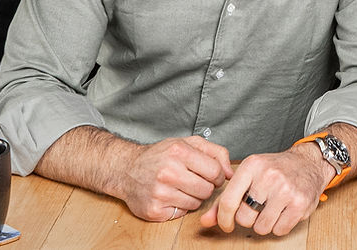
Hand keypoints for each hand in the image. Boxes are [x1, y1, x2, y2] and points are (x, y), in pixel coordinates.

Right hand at [116, 135, 231, 221]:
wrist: (127, 169)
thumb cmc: (160, 156)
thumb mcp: (187, 143)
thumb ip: (215, 152)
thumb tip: (230, 173)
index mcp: (179, 151)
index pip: (215, 171)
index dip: (216, 175)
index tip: (209, 175)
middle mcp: (168, 171)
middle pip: (207, 190)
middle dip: (204, 187)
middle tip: (193, 181)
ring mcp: (160, 192)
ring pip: (196, 203)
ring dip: (192, 197)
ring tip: (179, 187)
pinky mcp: (154, 210)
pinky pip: (181, 213)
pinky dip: (179, 207)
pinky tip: (170, 196)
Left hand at [200, 143, 332, 236]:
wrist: (309, 162)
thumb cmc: (276, 169)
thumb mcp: (249, 175)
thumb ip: (226, 199)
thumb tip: (206, 221)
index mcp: (252, 165)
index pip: (228, 201)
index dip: (223, 219)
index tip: (226, 224)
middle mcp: (269, 176)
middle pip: (244, 218)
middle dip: (248, 218)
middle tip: (258, 208)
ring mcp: (286, 190)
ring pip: (261, 227)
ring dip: (264, 223)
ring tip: (271, 208)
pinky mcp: (300, 204)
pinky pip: (279, 230)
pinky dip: (279, 226)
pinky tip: (283, 211)